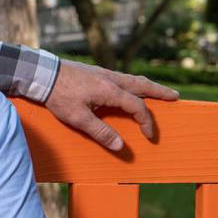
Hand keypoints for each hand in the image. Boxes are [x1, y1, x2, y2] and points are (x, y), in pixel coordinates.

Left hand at [44, 59, 179, 150]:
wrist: (42, 73)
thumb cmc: (58, 96)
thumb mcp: (77, 117)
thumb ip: (100, 132)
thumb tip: (119, 146)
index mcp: (110, 90)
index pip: (137, 107)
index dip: (146, 122)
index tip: (149, 135)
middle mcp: (111, 79)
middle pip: (142, 85)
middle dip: (159, 92)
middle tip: (175, 97)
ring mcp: (103, 73)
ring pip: (132, 79)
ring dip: (147, 85)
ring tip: (157, 91)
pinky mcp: (94, 71)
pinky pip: (121, 77)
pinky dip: (132, 82)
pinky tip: (128, 86)